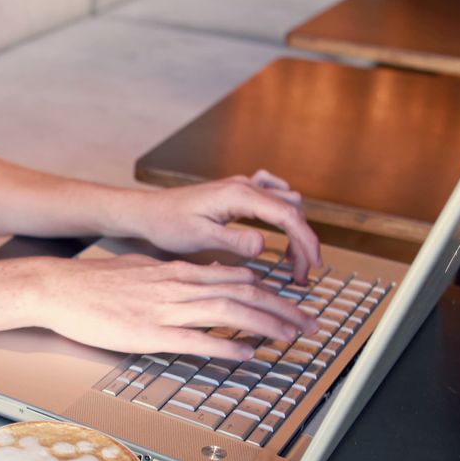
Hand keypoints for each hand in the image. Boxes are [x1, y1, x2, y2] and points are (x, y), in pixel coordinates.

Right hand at [29, 254, 318, 358]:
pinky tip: (246, 354)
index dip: (268, 289)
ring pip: (228, 311)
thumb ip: (171, 274)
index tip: (290, 301)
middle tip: (309, 322)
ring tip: (291, 336)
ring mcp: (164, 309)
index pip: (234, 276)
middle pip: (242, 292)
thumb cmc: (92, 282)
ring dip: (265, 323)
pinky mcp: (148, 332)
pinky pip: (195, 339)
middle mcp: (176, 286)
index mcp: (175, 271)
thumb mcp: (139, 268)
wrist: (57, 287)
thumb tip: (197, 276)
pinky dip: (225, 345)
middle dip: (282, 307)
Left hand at [136, 170, 322, 283]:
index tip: (312, 267)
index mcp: (239, 195)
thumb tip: (264, 244)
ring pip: (286, 202)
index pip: (287, 215)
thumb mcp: (198, 237)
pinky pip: (272, 193)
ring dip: (294, 229)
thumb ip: (232, 240)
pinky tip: (279, 228)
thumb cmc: (167, 224)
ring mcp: (241, 185)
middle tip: (300, 275)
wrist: (147, 212)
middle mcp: (244, 185)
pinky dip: (282, 212)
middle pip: (292, 210)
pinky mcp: (236, 192)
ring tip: (291, 261)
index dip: (306, 241)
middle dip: (302, 242)